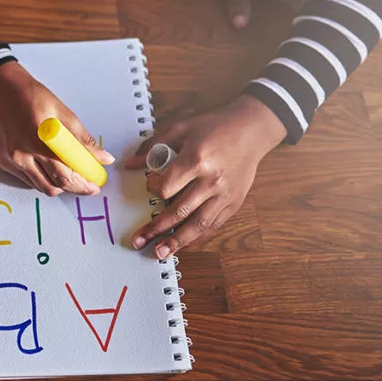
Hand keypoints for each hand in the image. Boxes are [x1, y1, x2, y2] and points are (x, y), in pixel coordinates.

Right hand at [0, 61, 114, 195]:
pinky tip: (45, 164)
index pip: (65, 175)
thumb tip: (103, 158)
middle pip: (53, 186)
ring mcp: (10, 160)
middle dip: (73, 188)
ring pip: (40, 187)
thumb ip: (83, 139)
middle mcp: (22, 154)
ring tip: (67, 173)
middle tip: (85, 184)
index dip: (83, 185)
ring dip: (57, 184)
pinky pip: (27, 180)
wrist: (0, 90)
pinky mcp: (1, 162)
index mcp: (40, 139)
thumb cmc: (32, 97)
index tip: (94, 186)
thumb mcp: (63, 112)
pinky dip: (41, 177)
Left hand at [124, 95, 285, 257]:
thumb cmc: (214, 127)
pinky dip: (198, 237)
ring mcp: (225, 195)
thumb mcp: (181, 128)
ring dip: (176, 241)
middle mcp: (211, 181)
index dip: (153, 189)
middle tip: (139, 242)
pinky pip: (214, 225)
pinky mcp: (234, 203)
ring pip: (198, 224)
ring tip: (159, 253)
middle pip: (179, 211)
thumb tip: (130, 164)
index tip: (151, 185)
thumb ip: (153, 146)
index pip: (166, 187)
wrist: (252, 130)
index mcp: (196, 160)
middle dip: (156, 229)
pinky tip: (183, 245)